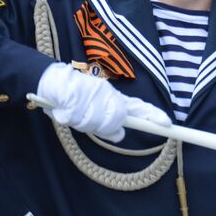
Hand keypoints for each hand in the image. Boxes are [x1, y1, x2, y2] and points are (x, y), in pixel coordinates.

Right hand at [36, 62, 171, 142]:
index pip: (137, 107)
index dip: (151, 115)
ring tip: (73, 111)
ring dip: (84, 121)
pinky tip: (65, 109)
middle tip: (88, 115)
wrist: (49, 80)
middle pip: (117, 117)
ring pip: (96, 121)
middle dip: (105, 123)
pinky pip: (76, 118)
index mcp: (112, 97)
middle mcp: (107, 93)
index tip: (167, 124)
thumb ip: (106, 124)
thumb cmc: (72, 98)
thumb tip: (120, 135)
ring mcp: (93, 94)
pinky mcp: (77, 96)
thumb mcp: (91, 113)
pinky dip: (69, 117)